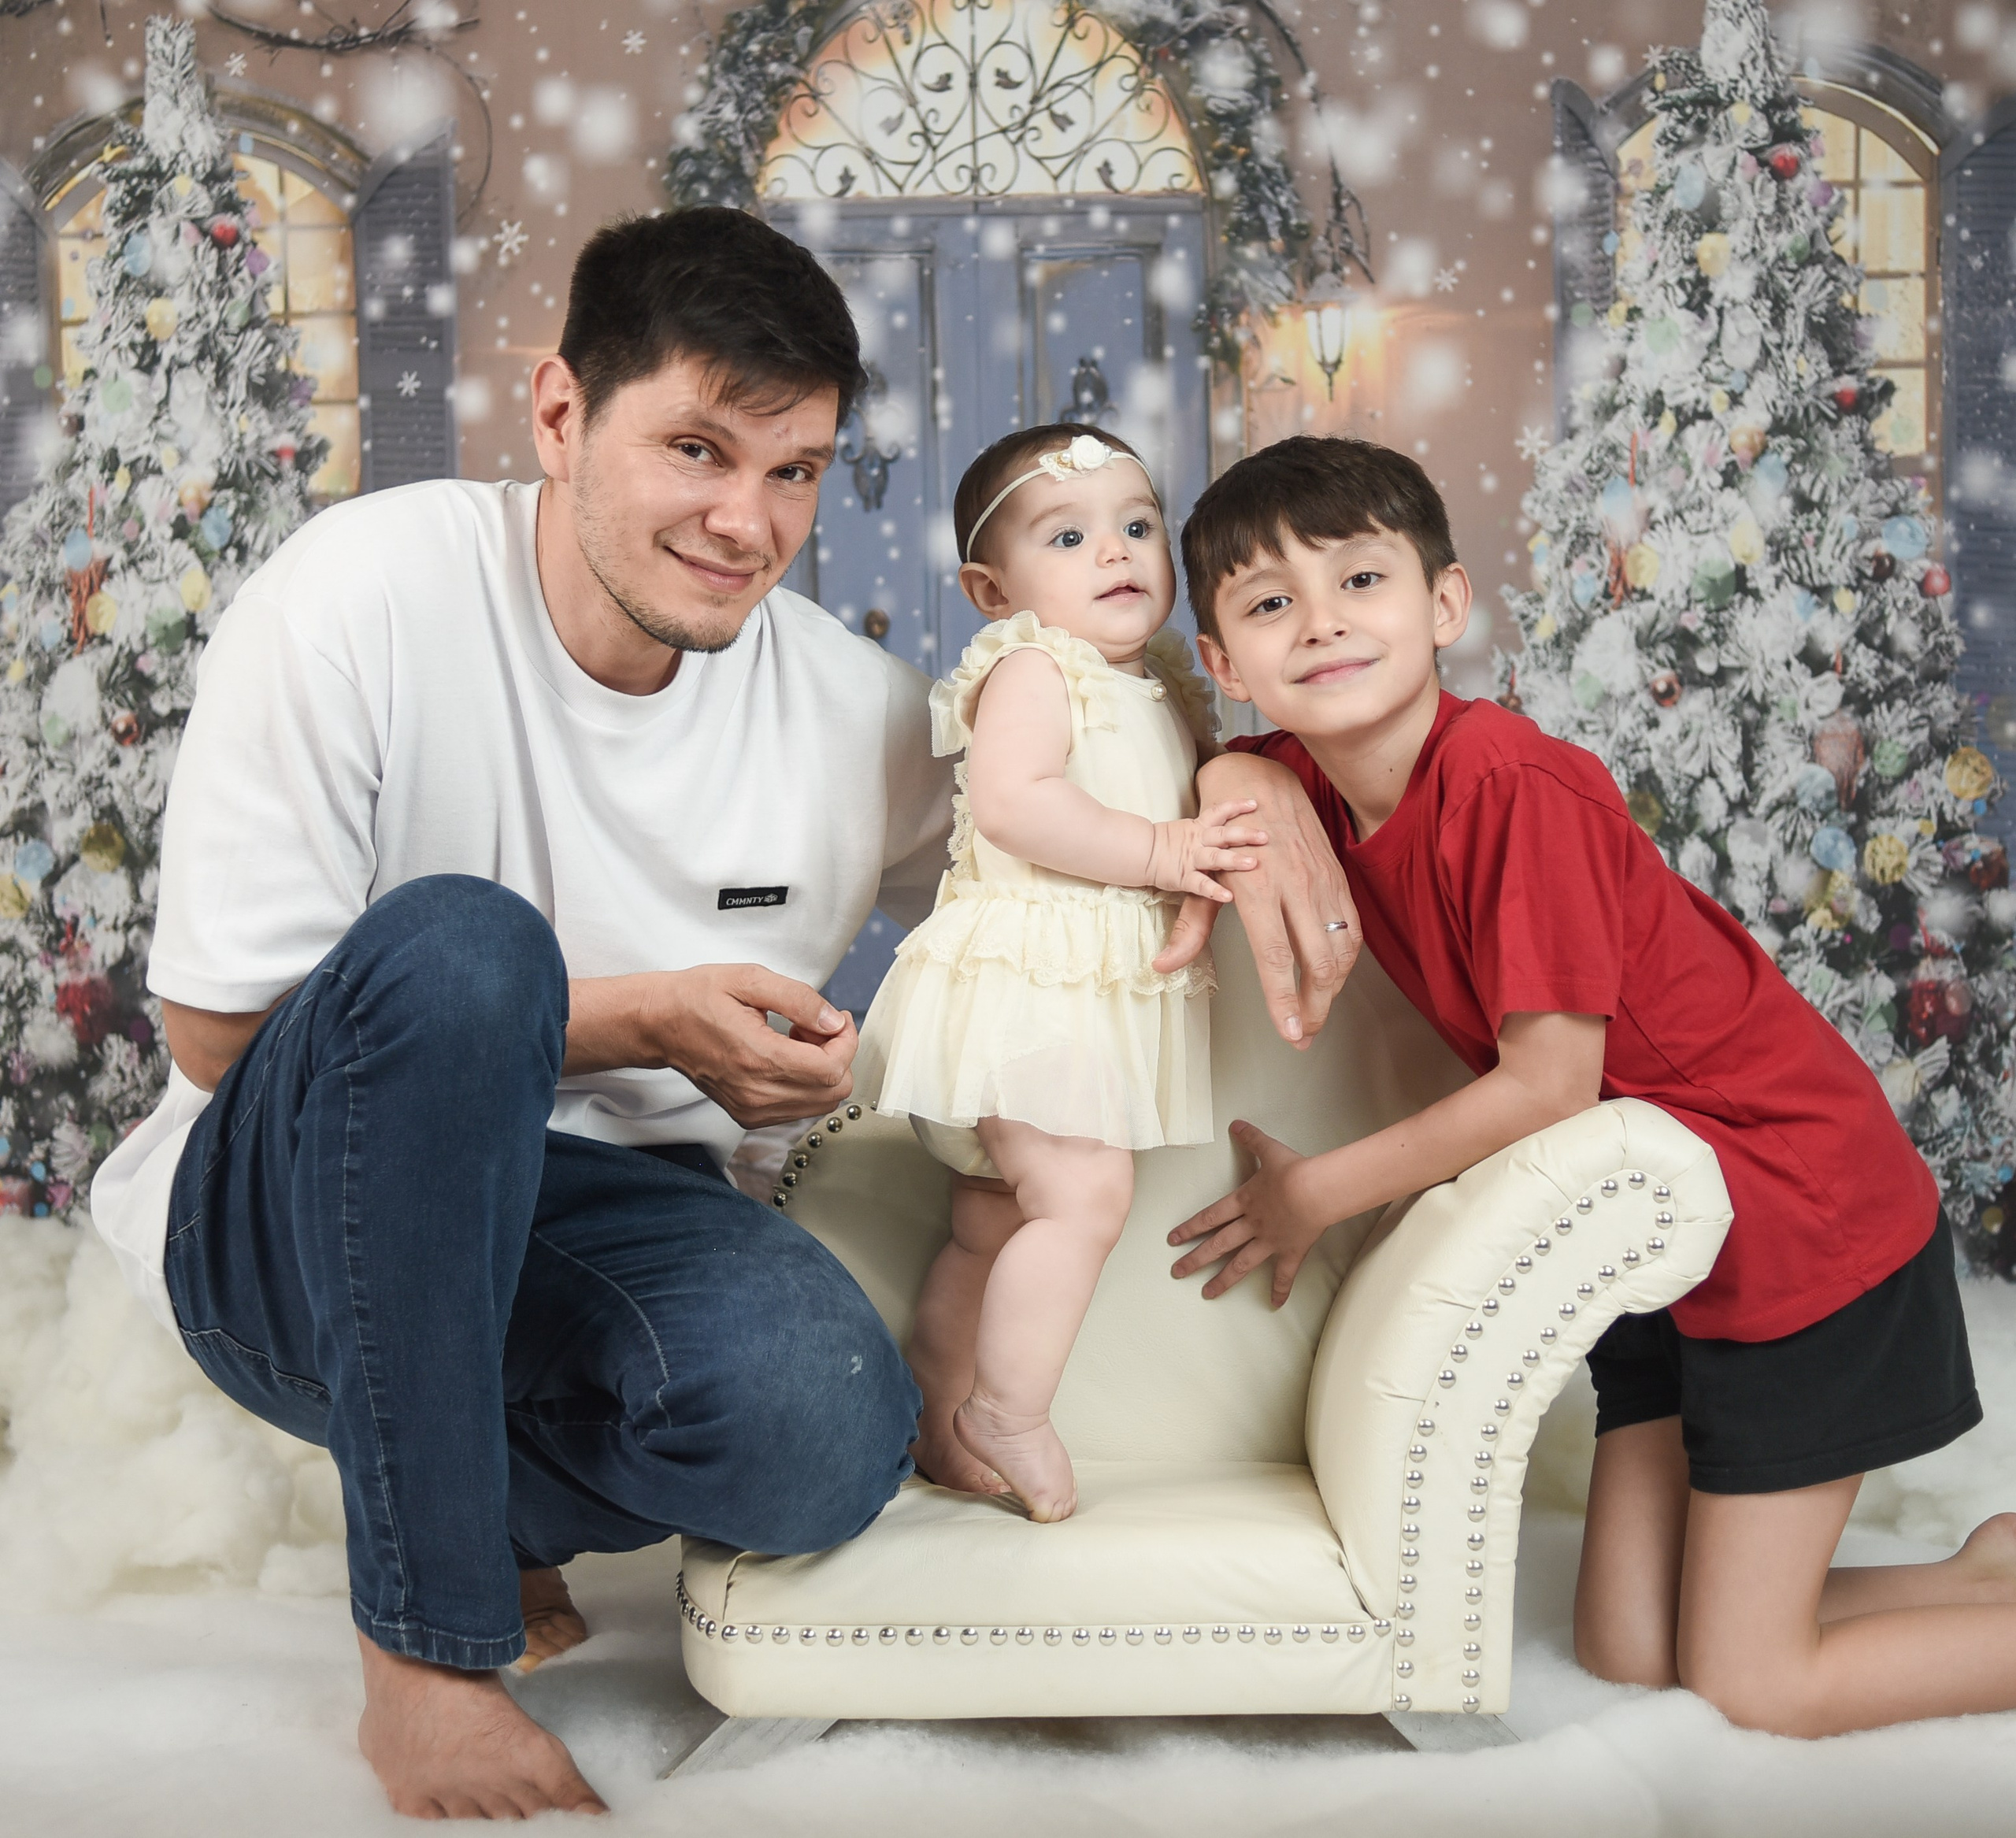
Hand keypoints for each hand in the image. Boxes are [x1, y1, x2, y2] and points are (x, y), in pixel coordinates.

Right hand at [572, 965, 856, 1126]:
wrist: (659, 1024)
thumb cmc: (697, 998)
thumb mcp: (749, 979)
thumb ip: (799, 999)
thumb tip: (834, 1022)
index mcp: (757, 1058)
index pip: (832, 1069)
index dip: (847, 1040)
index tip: (837, 1017)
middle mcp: (756, 1093)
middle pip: (833, 1092)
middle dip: (837, 1055)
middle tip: (816, 1026)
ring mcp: (752, 1110)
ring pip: (820, 1103)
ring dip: (822, 1069)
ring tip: (797, 1039)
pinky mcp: (748, 1115)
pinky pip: (799, 1108)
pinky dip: (805, 1083)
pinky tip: (785, 1055)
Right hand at [1143, 799, 1265, 901]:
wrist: (1141, 855)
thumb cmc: (1167, 844)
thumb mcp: (1189, 829)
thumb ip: (1211, 828)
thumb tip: (1237, 825)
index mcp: (1199, 828)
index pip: (1219, 812)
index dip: (1236, 806)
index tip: (1255, 803)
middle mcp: (1198, 841)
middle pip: (1223, 835)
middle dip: (1245, 834)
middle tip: (1265, 836)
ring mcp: (1191, 860)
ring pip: (1215, 858)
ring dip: (1234, 860)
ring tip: (1253, 863)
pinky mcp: (1183, 878)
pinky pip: (1201, 885)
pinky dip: (1214, 891)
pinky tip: (1229, 897)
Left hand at [1154, 754, 1358, 1047]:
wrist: (1261, 784)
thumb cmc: (1224, 834)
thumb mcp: (1199, 878)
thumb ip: (1189, 927)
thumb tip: (1164, 967)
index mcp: (1259, 889)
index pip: (1276, 955)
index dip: (1284, 997)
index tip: (1291, 1032)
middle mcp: (1295, 887)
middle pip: (1317, 961)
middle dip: (1314, 1007)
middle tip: (1303, 1035)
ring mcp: (1321, 883)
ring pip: (1340, 949)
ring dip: (1331, 989)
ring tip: (1314, 1015)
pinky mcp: (1337, 879)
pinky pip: (1352, 928)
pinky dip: (1346, 961)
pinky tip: (1334, 979)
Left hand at [1168, 1120, 1331, 1306]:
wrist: (1315, 1190)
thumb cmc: (1292, 1170)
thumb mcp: (1269, 1149)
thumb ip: (1251, 1138)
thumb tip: (1236, 1123)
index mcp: (1243, 1202)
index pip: (1209, 1217)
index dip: (1189, 1229)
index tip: (1172, 1240)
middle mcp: (1251, 1225)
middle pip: (1218, 1245)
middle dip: (1195, 1260)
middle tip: (1176, 1272)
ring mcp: (1270, 1241)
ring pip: (1241, 1264)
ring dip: (1223, 1280)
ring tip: (1207, 1294)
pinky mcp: (1291, 1252)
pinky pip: (1284, 1275)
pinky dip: (1280, 1289)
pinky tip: (1274, 1304)